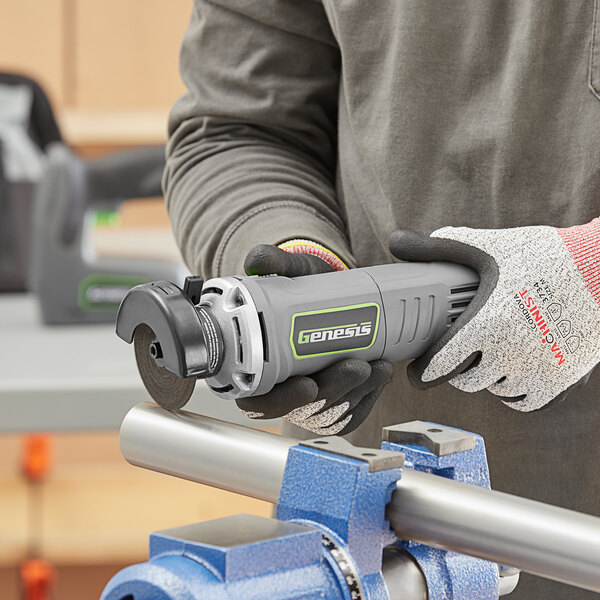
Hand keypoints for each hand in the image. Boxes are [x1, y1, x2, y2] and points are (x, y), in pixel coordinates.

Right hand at [238, 243, 392, 434]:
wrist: (332, 296)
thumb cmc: (304, 291)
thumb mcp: (292, 273)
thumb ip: (274, 263)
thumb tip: (257, 262)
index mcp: (257, 370)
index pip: (258, 401)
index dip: (281, 400)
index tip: (308, 384)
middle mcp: (281, 391)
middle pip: (303, 410)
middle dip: (335, 392)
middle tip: (357, 365)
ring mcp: (310, 401)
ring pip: (332, 413)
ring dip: (358, 393)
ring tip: (378, 366)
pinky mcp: (336, 402)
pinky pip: (352, 412)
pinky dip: (369, 397)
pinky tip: (381, 375)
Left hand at [389, 220, 599, 410]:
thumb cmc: (542, 256)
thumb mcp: (488, 246)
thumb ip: (440, 246)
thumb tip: (398, 241)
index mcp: (485, 324)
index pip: (440, 364)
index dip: (423, 374)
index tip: (417, 375)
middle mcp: (509, 354)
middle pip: (466, 381)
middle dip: (456, 372)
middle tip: (456, 358)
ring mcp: (536, 370)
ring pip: (495, 391)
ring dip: (486, 380)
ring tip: (487, 360)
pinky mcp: (561, 380)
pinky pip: (525, 403)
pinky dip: (514, 394)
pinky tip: (511, 374)